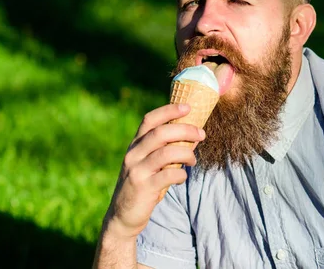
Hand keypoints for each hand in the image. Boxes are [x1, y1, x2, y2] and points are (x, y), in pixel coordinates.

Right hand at [103, 103, 204, 238]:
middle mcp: (133, 154)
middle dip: (185, 130)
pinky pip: (168, 175)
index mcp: (135, 145)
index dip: (169, 110)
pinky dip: (181, 174)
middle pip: (161, 133)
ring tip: (193, 161)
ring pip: (166, 153)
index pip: (150, 120)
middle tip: (202, 134)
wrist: (122, 216)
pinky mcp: (143, 187)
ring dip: (186, 153)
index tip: (188, 106)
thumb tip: (194, 135)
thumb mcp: (148, 164)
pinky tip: (181, 177)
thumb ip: (165, 150)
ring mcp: (137, 170)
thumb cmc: (142, 186)